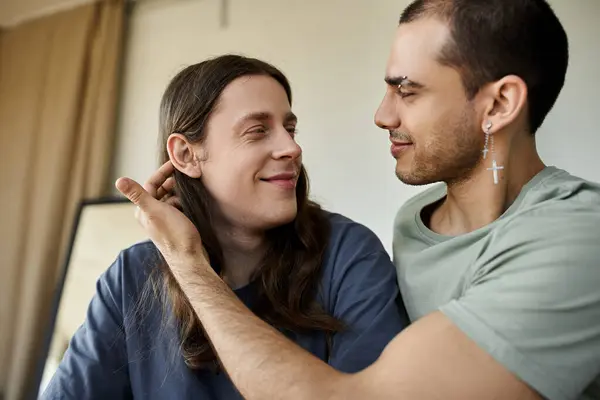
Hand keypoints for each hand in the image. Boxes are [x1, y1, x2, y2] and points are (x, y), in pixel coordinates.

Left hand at [115, 161, 208, 277]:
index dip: (162, 172)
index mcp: (143, 210)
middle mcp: (151, 215)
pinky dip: (184, 201)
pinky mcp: (175, 225)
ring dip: (180, 191)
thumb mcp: (155, 211)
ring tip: (191, 187)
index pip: (151, 184)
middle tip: (187, 174)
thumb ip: (138, 195)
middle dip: (172, 181)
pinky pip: (178, 206)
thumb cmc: (173, 235)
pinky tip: (192, 201)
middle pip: (161, 190)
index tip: (176, 163)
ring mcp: (164, 220)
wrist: (190, 258)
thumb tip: (118, 180)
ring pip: (171, 198)